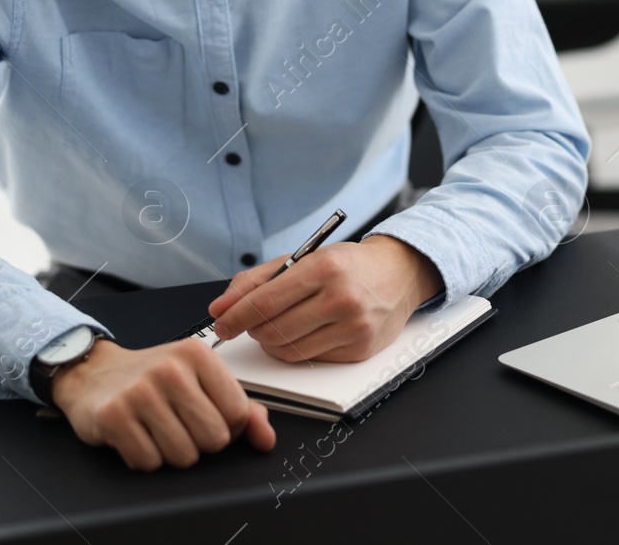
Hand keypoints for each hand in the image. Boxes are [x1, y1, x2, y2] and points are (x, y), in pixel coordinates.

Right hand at [51, 338, 274, 471]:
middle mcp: (170, 369)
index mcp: (198, 355)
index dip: (228, 428)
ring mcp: (140, 392)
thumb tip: (266, 439)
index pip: (239, 414)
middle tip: (179, 425)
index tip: (208, 418)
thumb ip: (242, 408)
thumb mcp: (200, 381)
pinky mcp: (113, 415)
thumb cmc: (153, 378)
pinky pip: (149, 462)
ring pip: (184, 456)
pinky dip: (144, 458)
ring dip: (171, 453)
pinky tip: (136, 435)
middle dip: (200, 443)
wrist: (94, 373)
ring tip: (157, 429)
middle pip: (214, 439)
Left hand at [206, 234, 443, 362]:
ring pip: (290, 351)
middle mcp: (341, 298)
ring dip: (272, 343)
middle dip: (253, 331)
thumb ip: (257, 280)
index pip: (266, 302)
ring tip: (277, 327)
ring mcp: (353, 327)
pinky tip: (304, 333)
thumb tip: (221, 307)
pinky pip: (312, 359)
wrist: (398, 274)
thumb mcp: (303, 258)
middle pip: (274, 331)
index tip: (220, 324)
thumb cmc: (347, 265)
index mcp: (323, 269)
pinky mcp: (360, 349)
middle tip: (252, 323)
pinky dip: (298, 349)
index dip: (236, 317)